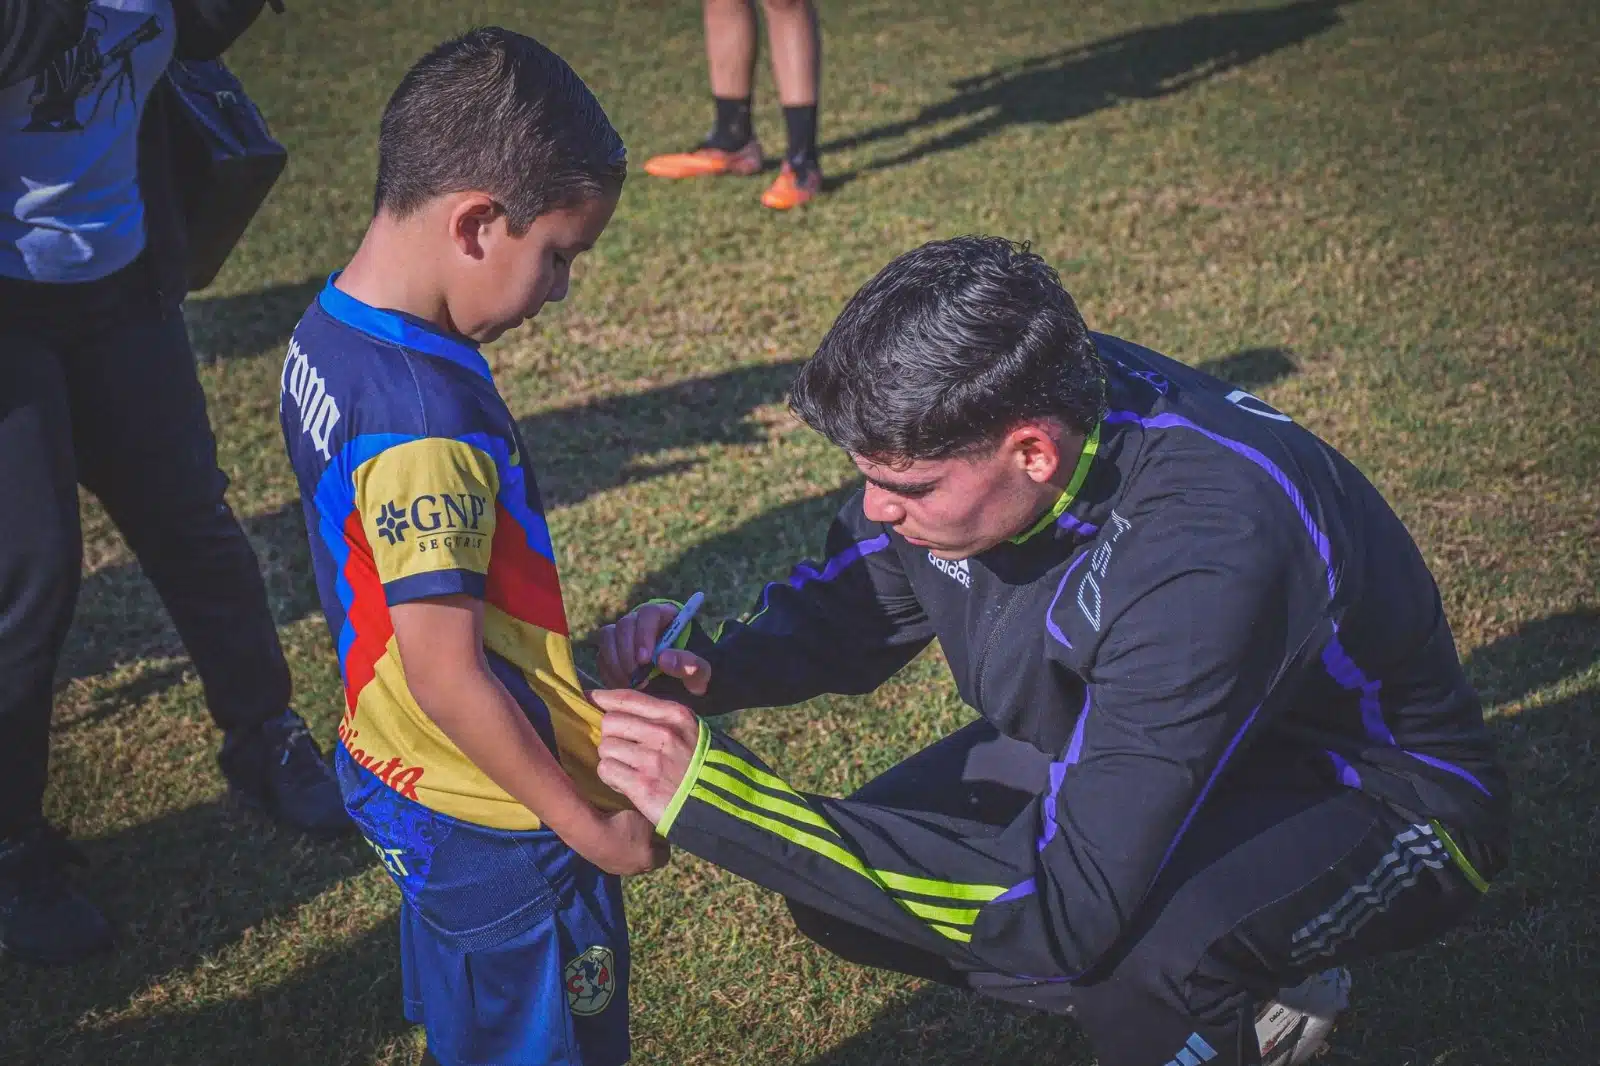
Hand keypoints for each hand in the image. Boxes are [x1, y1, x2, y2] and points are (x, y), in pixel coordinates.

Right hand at [586, 809, 671, 875]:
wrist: (589, 833)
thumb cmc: (622, 826)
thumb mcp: (646, 821)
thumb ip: (657, 826)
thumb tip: (660, 828)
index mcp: (649, 862)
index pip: (666, 856)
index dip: (665, 843)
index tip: (661, 832)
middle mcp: (635, 871)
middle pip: (649, 860)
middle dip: (649, 848)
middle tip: (644, 833)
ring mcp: (618, 870)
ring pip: (632, 861)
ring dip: (632, 850)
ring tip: (626, 834)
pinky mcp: (604, 867)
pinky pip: (617, 859)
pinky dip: (618, 850)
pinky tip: (613, 838)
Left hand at [593, 688, 702, 823]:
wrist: (719, 804)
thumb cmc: (700, 766)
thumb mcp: (690, 731)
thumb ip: (660, 717)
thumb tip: (615, 704)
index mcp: (676, 715)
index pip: (628, 698)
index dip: (604, 697)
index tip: (592, 698)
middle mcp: (664, 733)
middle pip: (610, 722)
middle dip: (610, 735)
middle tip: (622, 749)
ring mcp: (652, 759)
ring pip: (605, 747)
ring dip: (611, 759)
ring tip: (627, 768)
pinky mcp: (641, 785)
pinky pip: (606, 770)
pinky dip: (611, 778)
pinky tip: (626, 783)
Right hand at [595, 603, 711, 694]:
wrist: (682, 691)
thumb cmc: (693, 676)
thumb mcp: (701, 674)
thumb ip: (690, 665)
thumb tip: (663, 659)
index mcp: (666, 616)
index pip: (649, 613)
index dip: (644, 633)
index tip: (645, 659)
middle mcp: (640, 621)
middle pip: (625, 624)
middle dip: (627, 651)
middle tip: (636, 677)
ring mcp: (623, 635)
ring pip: (608, 636)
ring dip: (615, 660)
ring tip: (630, 683)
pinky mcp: (611, 652)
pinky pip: (601, 655)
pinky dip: (609, 671)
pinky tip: (622, 686)